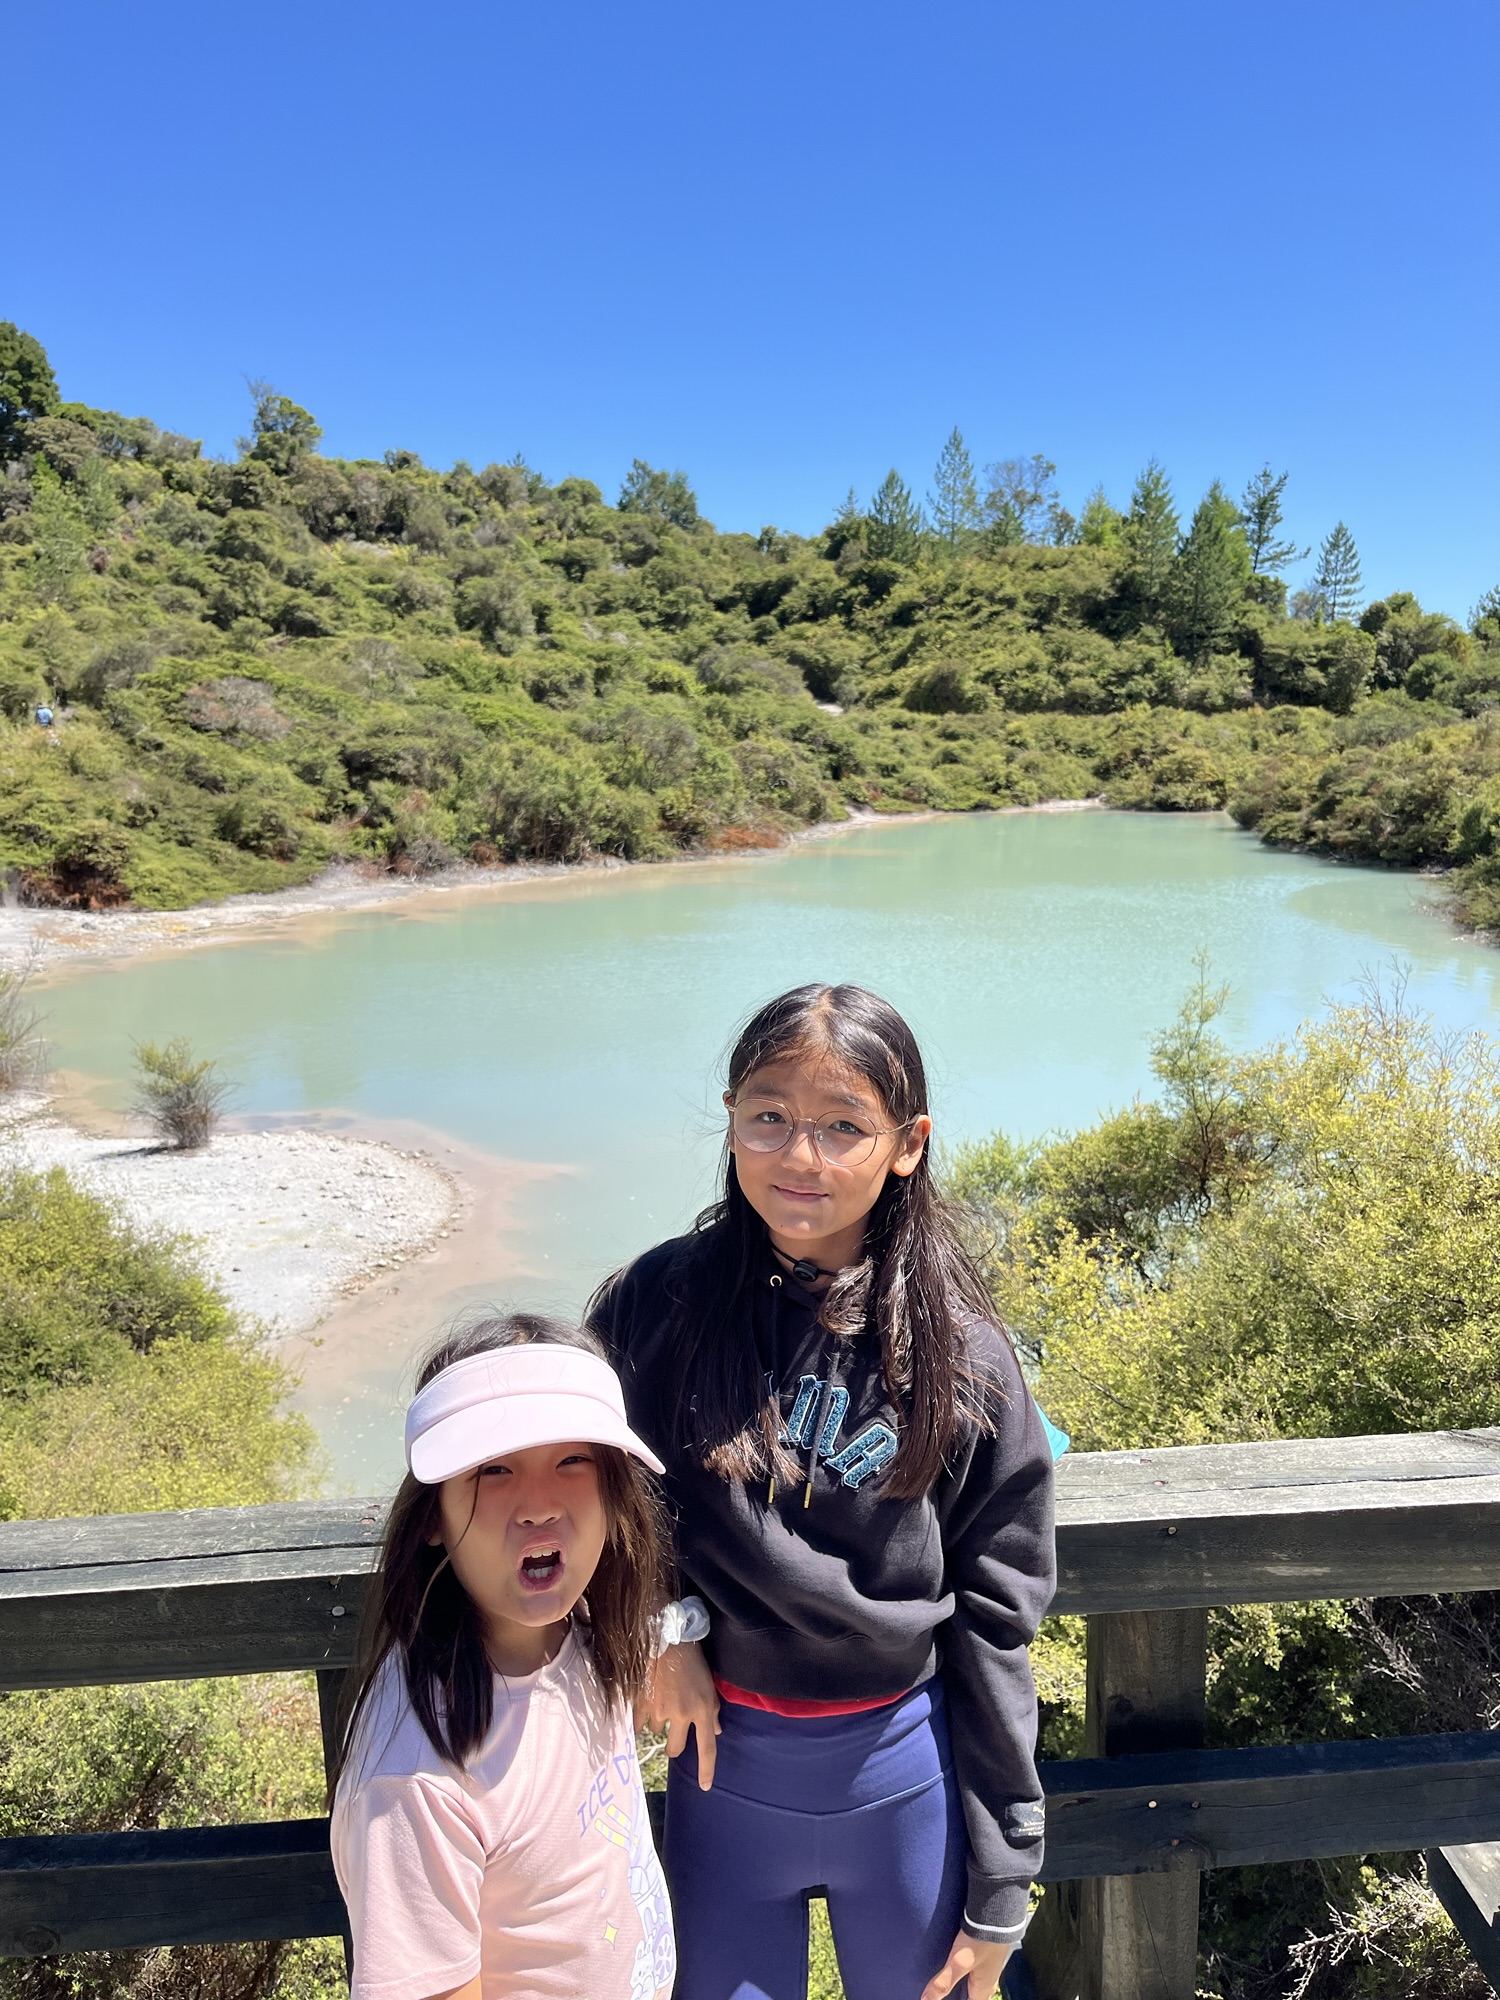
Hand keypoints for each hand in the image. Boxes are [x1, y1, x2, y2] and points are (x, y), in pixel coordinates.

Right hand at [635, 1640, 720, 1789]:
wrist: (668, 1640)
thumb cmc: (694, 1662)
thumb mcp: (710, 1687)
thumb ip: (712, 1712)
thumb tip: (715, 1733)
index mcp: (702, 1710)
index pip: (707, 1747)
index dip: (706, 1769)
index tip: (704, 1786)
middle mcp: (682, 1714)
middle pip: (675, 1748)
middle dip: (674, 1746)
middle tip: (674, 1734)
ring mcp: (661, 1710)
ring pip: (658, 1732)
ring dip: (660, 1723)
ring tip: (662, 1702)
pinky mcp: (643, 1703)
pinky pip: (639, 1725)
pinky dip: (641, 1720)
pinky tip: (645, 1706)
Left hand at [920, 1930, 1012, 1999]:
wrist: (996, 1912)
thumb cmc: (980, 1940)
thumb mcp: (959, 1961)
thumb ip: (943, 1981)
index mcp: (983, 1990)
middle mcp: (987, 1982)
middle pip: (968, 1995)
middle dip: (953, 1994)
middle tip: (936, 1990)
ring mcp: (987, 1968)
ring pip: (969, 1982)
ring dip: (955, 1982)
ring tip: (938, 1977)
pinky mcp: (984, 1954)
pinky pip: (971, 1969)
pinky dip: (959, 1970)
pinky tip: (948, 1962)